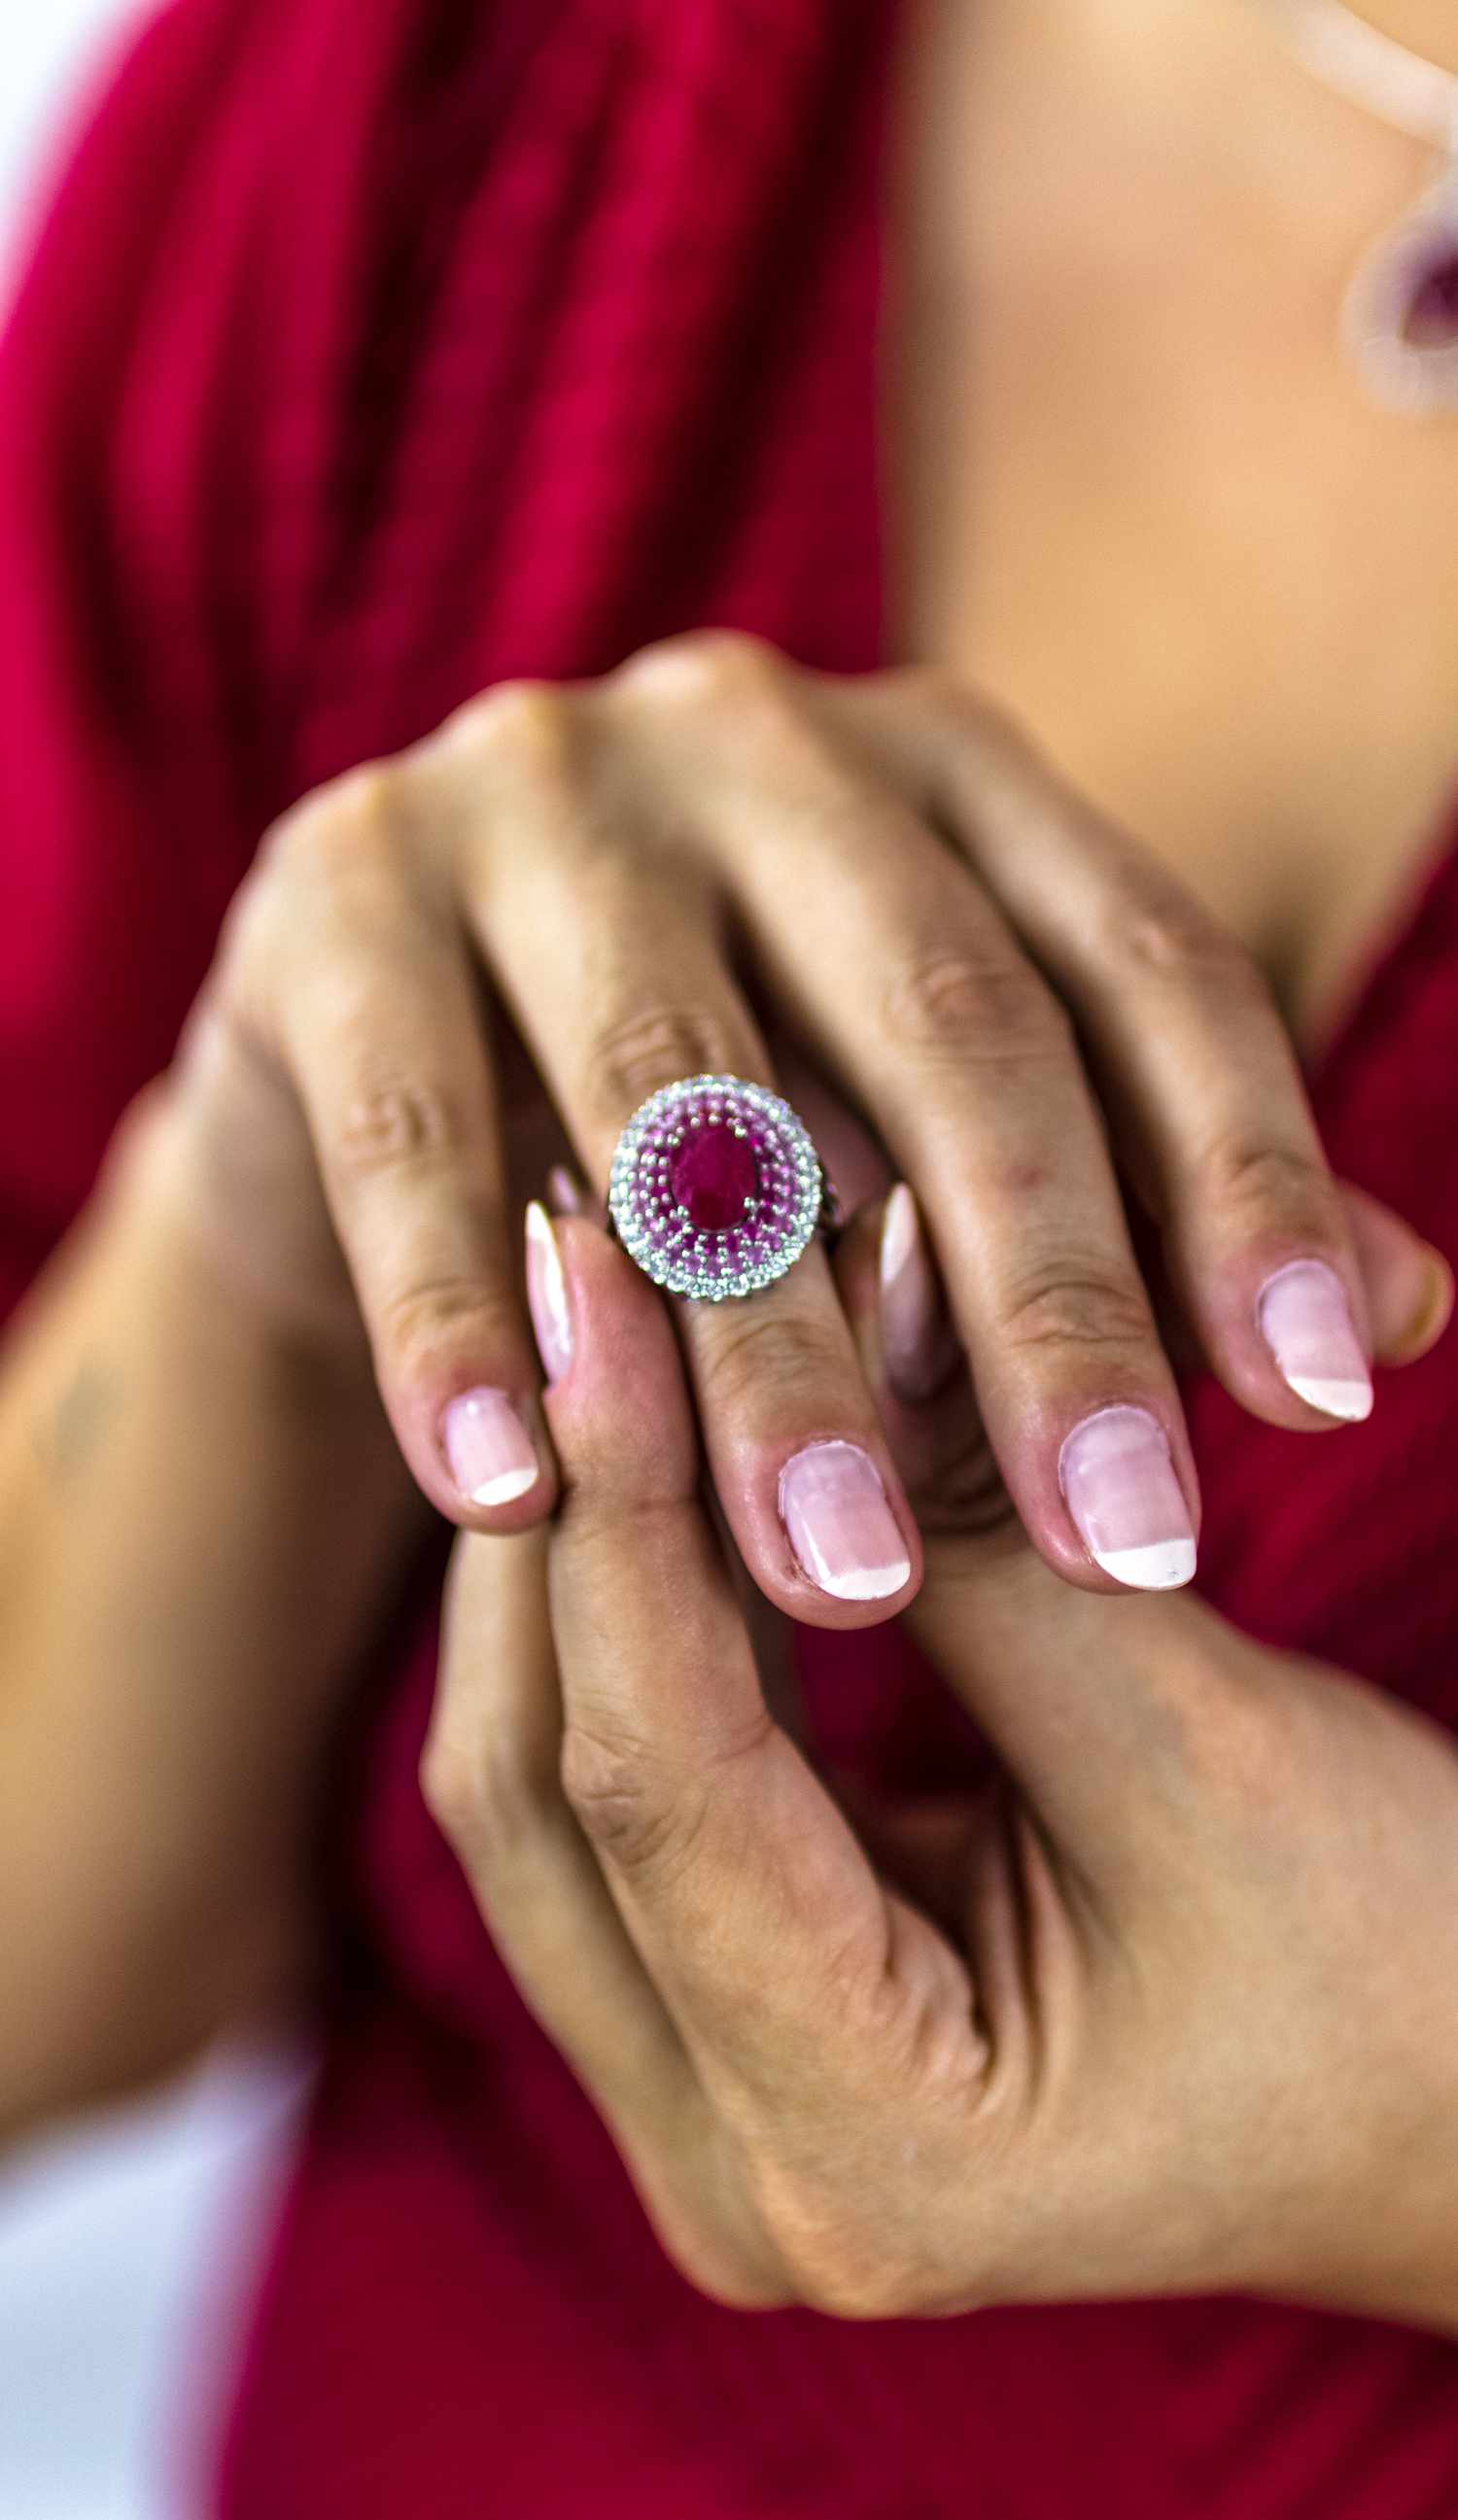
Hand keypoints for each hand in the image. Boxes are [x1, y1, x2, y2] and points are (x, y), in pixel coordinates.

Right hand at [156, 634, 1450, 1616]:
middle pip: (939, 1021)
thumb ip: (1145, 1199)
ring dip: (763, 1356)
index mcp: (946, 767)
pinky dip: (461, 1318)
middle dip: (1038, 1303)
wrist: (370, 1036)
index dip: (1246, 1169)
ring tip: (839, 1589)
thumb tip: (1405, 1321)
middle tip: (1122, 1550)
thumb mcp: (932, 1121)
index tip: (1324, 1397)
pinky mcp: (335, 894)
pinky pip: (409, 1129)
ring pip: (679, 1094)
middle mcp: (755, 735)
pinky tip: (511, 1504)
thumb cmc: (721, 1094)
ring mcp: (529, 790)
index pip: (1139, 959)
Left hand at [425, 1198, 1457, 2328]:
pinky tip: (651, 1439)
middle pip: (538, 1788)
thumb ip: (986, 1534)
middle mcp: (741, 2178)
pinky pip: (624, 1785)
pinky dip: (638, 1610)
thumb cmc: (1411, 1970)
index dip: (622, 1495)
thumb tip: (834, 1271)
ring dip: (575, 1543)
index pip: (654, 1775)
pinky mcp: (741, 2023)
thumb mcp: (1206, 1747)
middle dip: (559, 1504)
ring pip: (546, 1779)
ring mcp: (720, 2111)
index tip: (604, 1266)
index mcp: (863, 2155)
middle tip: (576, 1255)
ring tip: (595, 1314)